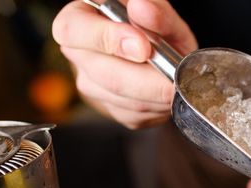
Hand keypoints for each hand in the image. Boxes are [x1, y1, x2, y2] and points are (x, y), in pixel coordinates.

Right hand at [52, 0, 196, 128]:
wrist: (155, 50)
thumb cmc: (150, 25)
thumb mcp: (157, 9)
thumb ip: (154, 9)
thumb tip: (142, 8)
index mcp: (77, 20)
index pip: (73, 30)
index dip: (108, 39)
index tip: (143, 48)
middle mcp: (79, 56)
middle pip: (106, 75)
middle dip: (146, 80)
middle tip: (175, 78)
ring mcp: (93, 87)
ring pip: (126, 100)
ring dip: (158, 95)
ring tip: (177, 82)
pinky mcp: (114, 110)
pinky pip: (137, 115)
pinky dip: (159, 106)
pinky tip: (168, 93)